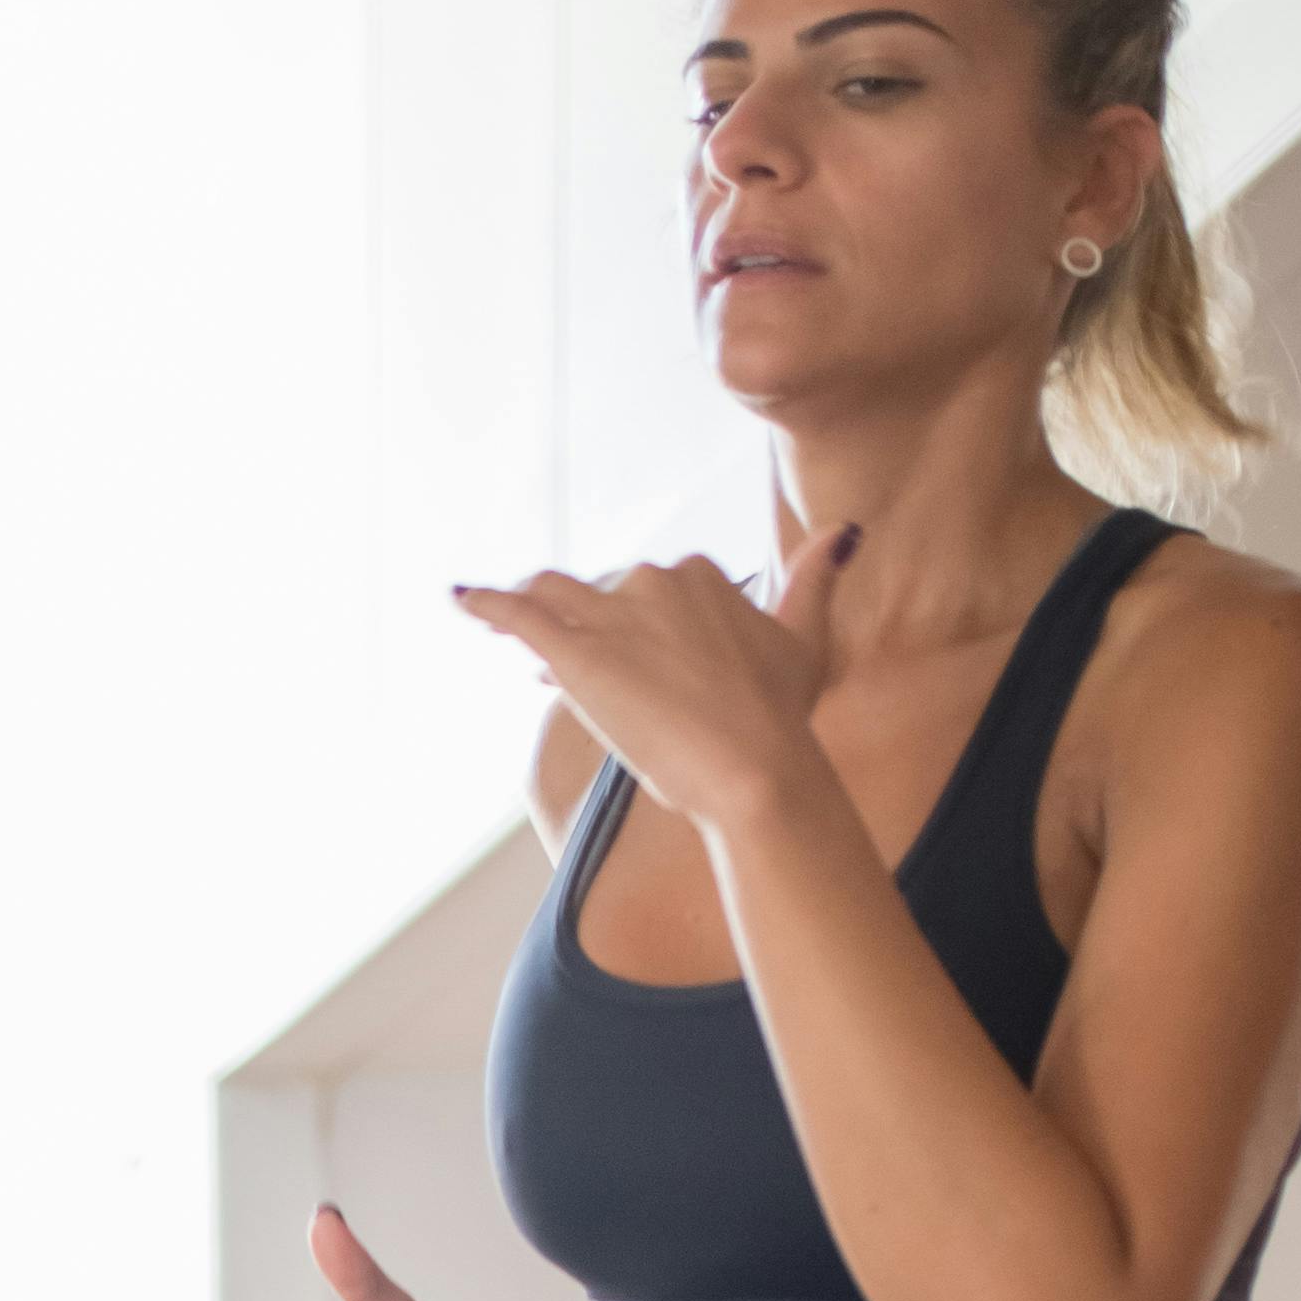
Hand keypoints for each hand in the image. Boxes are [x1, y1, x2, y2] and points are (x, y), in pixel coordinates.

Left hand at [450, 519, 856, 835]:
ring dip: (531, 607)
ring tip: (503, 628)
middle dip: (582, 628)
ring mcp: (614, 615)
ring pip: (554, 594)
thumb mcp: (805, 640)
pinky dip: (485, 603)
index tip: (629, 660)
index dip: (631, 624)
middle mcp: (655, 581)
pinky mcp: (576, 653)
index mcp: (701, 576)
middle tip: (567, 671)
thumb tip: (842, 531)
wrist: (755, 770)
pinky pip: (518, 614)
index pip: (648, 589)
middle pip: (598, 595)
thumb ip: (811, 582)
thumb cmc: (781, 718)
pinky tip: (459, 598)